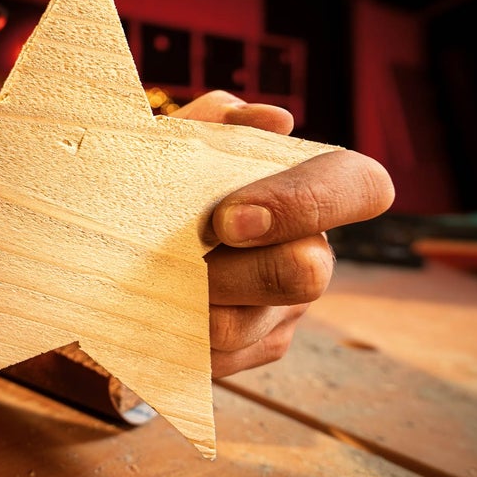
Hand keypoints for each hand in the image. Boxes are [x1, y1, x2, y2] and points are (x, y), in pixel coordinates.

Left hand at [171, 91, 394, 377]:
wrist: (114, 244)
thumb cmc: (155, 183)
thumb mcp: (172, 143)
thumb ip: (216, 122)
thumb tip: (274, 120)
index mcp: (306, 188)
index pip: (361, 186)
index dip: (302, 203)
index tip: (227, 218)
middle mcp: (313, 250)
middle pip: (305, 273)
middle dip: (230, 270)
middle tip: (177, 261)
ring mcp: (288, 307)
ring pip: (246, 324)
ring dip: (190, 304)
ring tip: (148, 281)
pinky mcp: (257, 348)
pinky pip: (221, 356)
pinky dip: (178, 331)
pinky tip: (155, 307)